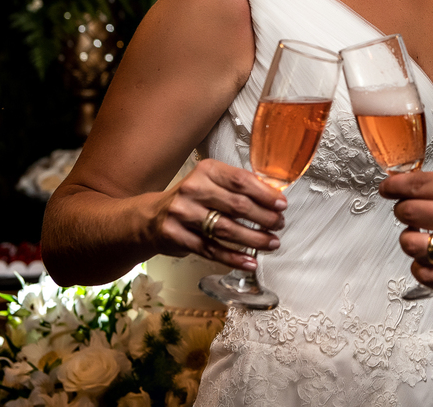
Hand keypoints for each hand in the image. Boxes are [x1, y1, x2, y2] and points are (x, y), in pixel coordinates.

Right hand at [148, 158, 286, 270]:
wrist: (150, 217)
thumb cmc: (192, 199)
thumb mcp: (211, 182)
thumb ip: (238, 187)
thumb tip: (274, 196)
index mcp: (206, 171)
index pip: (241, 180)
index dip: (265, 194)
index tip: (282, 205)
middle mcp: (193, 189)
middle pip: (237, 205)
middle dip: (264, 217)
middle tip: (279, 225)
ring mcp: (182, 213)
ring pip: (226, 229)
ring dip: (254, 239)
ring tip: (272, 243)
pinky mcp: (176, 236)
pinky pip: (211, 249)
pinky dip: (233, 258)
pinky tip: (250, 261)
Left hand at [379, 171, 432, 294]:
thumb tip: (418, 189)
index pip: (418, 184)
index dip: (395, 186)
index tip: (387, 188)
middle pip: (409, 212)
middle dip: (403, 210)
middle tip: (409, 212)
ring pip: (411, 244)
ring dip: (410, 239)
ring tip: (421, 237)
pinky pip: (425, 275)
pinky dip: (420, 267)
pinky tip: (428, 260)